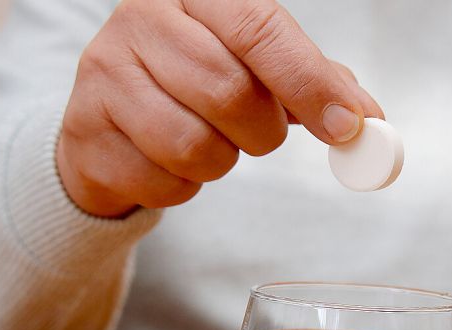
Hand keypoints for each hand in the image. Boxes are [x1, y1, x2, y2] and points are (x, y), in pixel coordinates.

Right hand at [56, 0, 382, 217]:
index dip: (309, 82)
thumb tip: (368, 120)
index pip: (259, 28)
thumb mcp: (252, 68)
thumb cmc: (193, 86)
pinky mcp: (84, 131)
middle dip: (261, 132)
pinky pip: (161, 182)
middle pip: (230, 92)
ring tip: (206, 143)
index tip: (348, 126)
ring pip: (195, 145)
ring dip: (219, 162)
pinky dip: (181, 187)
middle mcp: (140, 20)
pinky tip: (167, 162)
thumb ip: (311, 84)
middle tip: (258, 135)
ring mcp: (103, 74)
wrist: (109, 123)